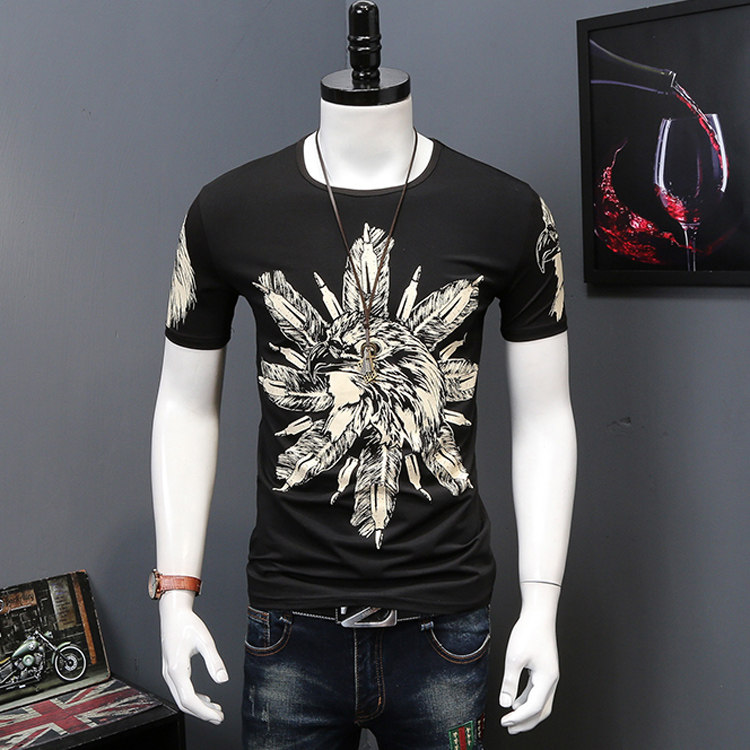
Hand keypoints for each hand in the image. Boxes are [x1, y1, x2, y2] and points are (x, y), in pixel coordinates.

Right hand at [159, 591, 228, 723]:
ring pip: (181, 699)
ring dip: (198, 707)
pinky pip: (180, 691)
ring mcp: (168, 674)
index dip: (204, 712)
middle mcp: (169, 674)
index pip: (189, 699)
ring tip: (215, 709)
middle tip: (219, 717)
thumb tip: (223, 680)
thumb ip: (214, 661)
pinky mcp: (171, 671)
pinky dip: (193, 698)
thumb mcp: (205, 641)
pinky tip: (205, 698)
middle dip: (202, 713)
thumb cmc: (188, 624)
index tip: (218, 716)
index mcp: (177, 669)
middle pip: (184, 703)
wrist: (173, 614)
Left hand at [498, 596, 558, 732]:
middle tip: (511, 729)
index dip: (519, 718)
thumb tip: (505, 702)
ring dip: (526, 713)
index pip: (533, 707)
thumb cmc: (529, 632)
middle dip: (526, 722)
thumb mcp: (515, 658)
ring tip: (512, 719)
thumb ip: (510, 682)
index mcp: (546, 679)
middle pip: (541, 710)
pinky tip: (516, 701)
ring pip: (540, 702)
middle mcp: (551, 680)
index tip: (505, 722)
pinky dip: (527, 700)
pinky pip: (537, 692)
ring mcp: (549, 675)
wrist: (538, 614)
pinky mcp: (544, 670)